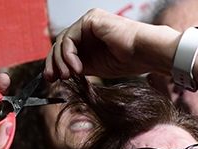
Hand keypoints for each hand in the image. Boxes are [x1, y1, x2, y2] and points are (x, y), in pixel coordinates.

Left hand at [45, 9, 177, 80]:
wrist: (145, 53)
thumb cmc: (128, 60)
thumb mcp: (95, 68)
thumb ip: (78, 66)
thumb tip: (58, 73)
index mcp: (90, 37)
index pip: (65, 48)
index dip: (56, 64)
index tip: (52, 79)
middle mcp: (88, 27)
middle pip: (60, 43)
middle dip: (54, 62)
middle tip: (52, 78)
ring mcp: (89, 21)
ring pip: (62, 40)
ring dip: (61, 61)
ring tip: (68, 76)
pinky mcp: (90, 19)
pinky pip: (70, 37)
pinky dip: (68, 54)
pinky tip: (76, 68)